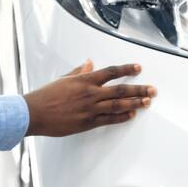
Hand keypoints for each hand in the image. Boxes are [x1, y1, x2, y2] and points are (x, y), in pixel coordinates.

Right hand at [24, 60, 155, 136]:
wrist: (35, 113)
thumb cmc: (46, 95)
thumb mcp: (64, 79)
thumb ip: (80, 71)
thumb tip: (89, 63)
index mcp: (84, 80)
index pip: (111, 71)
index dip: (127, 69)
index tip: (138, 68)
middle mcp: (90, 93)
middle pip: (120, 89)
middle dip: (139, 89)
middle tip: (152, 90)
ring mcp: (90, 109)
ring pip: (118, 104)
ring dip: (135, 103)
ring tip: (147, 102)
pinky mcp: (87, 122)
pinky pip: (109, 119)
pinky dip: (122, 117)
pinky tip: (131, 115)